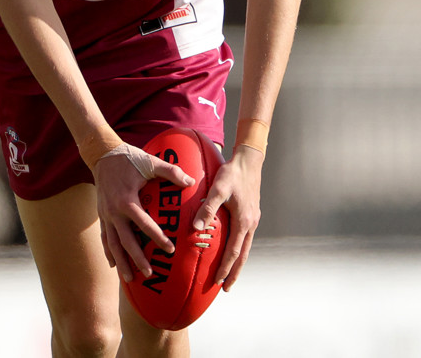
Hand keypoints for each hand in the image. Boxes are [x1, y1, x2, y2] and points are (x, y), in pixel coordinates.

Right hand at [93, 144, 193, 283]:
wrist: (103, 154)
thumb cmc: (129, 158)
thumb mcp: (150, 161)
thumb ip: (170, 171)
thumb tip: (191, 181)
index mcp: (127, 200)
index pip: (144, 224)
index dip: (157, 237)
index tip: (170, 249)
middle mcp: (114, 211)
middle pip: (126, 241)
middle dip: (137, 259)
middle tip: (150, 273)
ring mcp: (106, 215)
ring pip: (113, 244)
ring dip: (122, 262)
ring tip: (130, 279)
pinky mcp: (101, 214)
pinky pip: (104, 237)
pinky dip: (109, 252)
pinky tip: (114, 266)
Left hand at [193, 145, 262, 290]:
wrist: (249, 161)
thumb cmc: (232, 174)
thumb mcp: (218, 189)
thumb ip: (208, 208)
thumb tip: (196, 228)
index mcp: (243, 222)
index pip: (233, 252)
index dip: (225, 268)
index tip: (217, 282)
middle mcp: (250, 223)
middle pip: (242, 255)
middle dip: (234, 272)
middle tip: (226, 288)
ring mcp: (253, 218)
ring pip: (246, 247)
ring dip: (238, 262)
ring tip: (230, 273)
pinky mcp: (251, 213)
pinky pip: (245, 237)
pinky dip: (239, 248)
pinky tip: (233, 247)